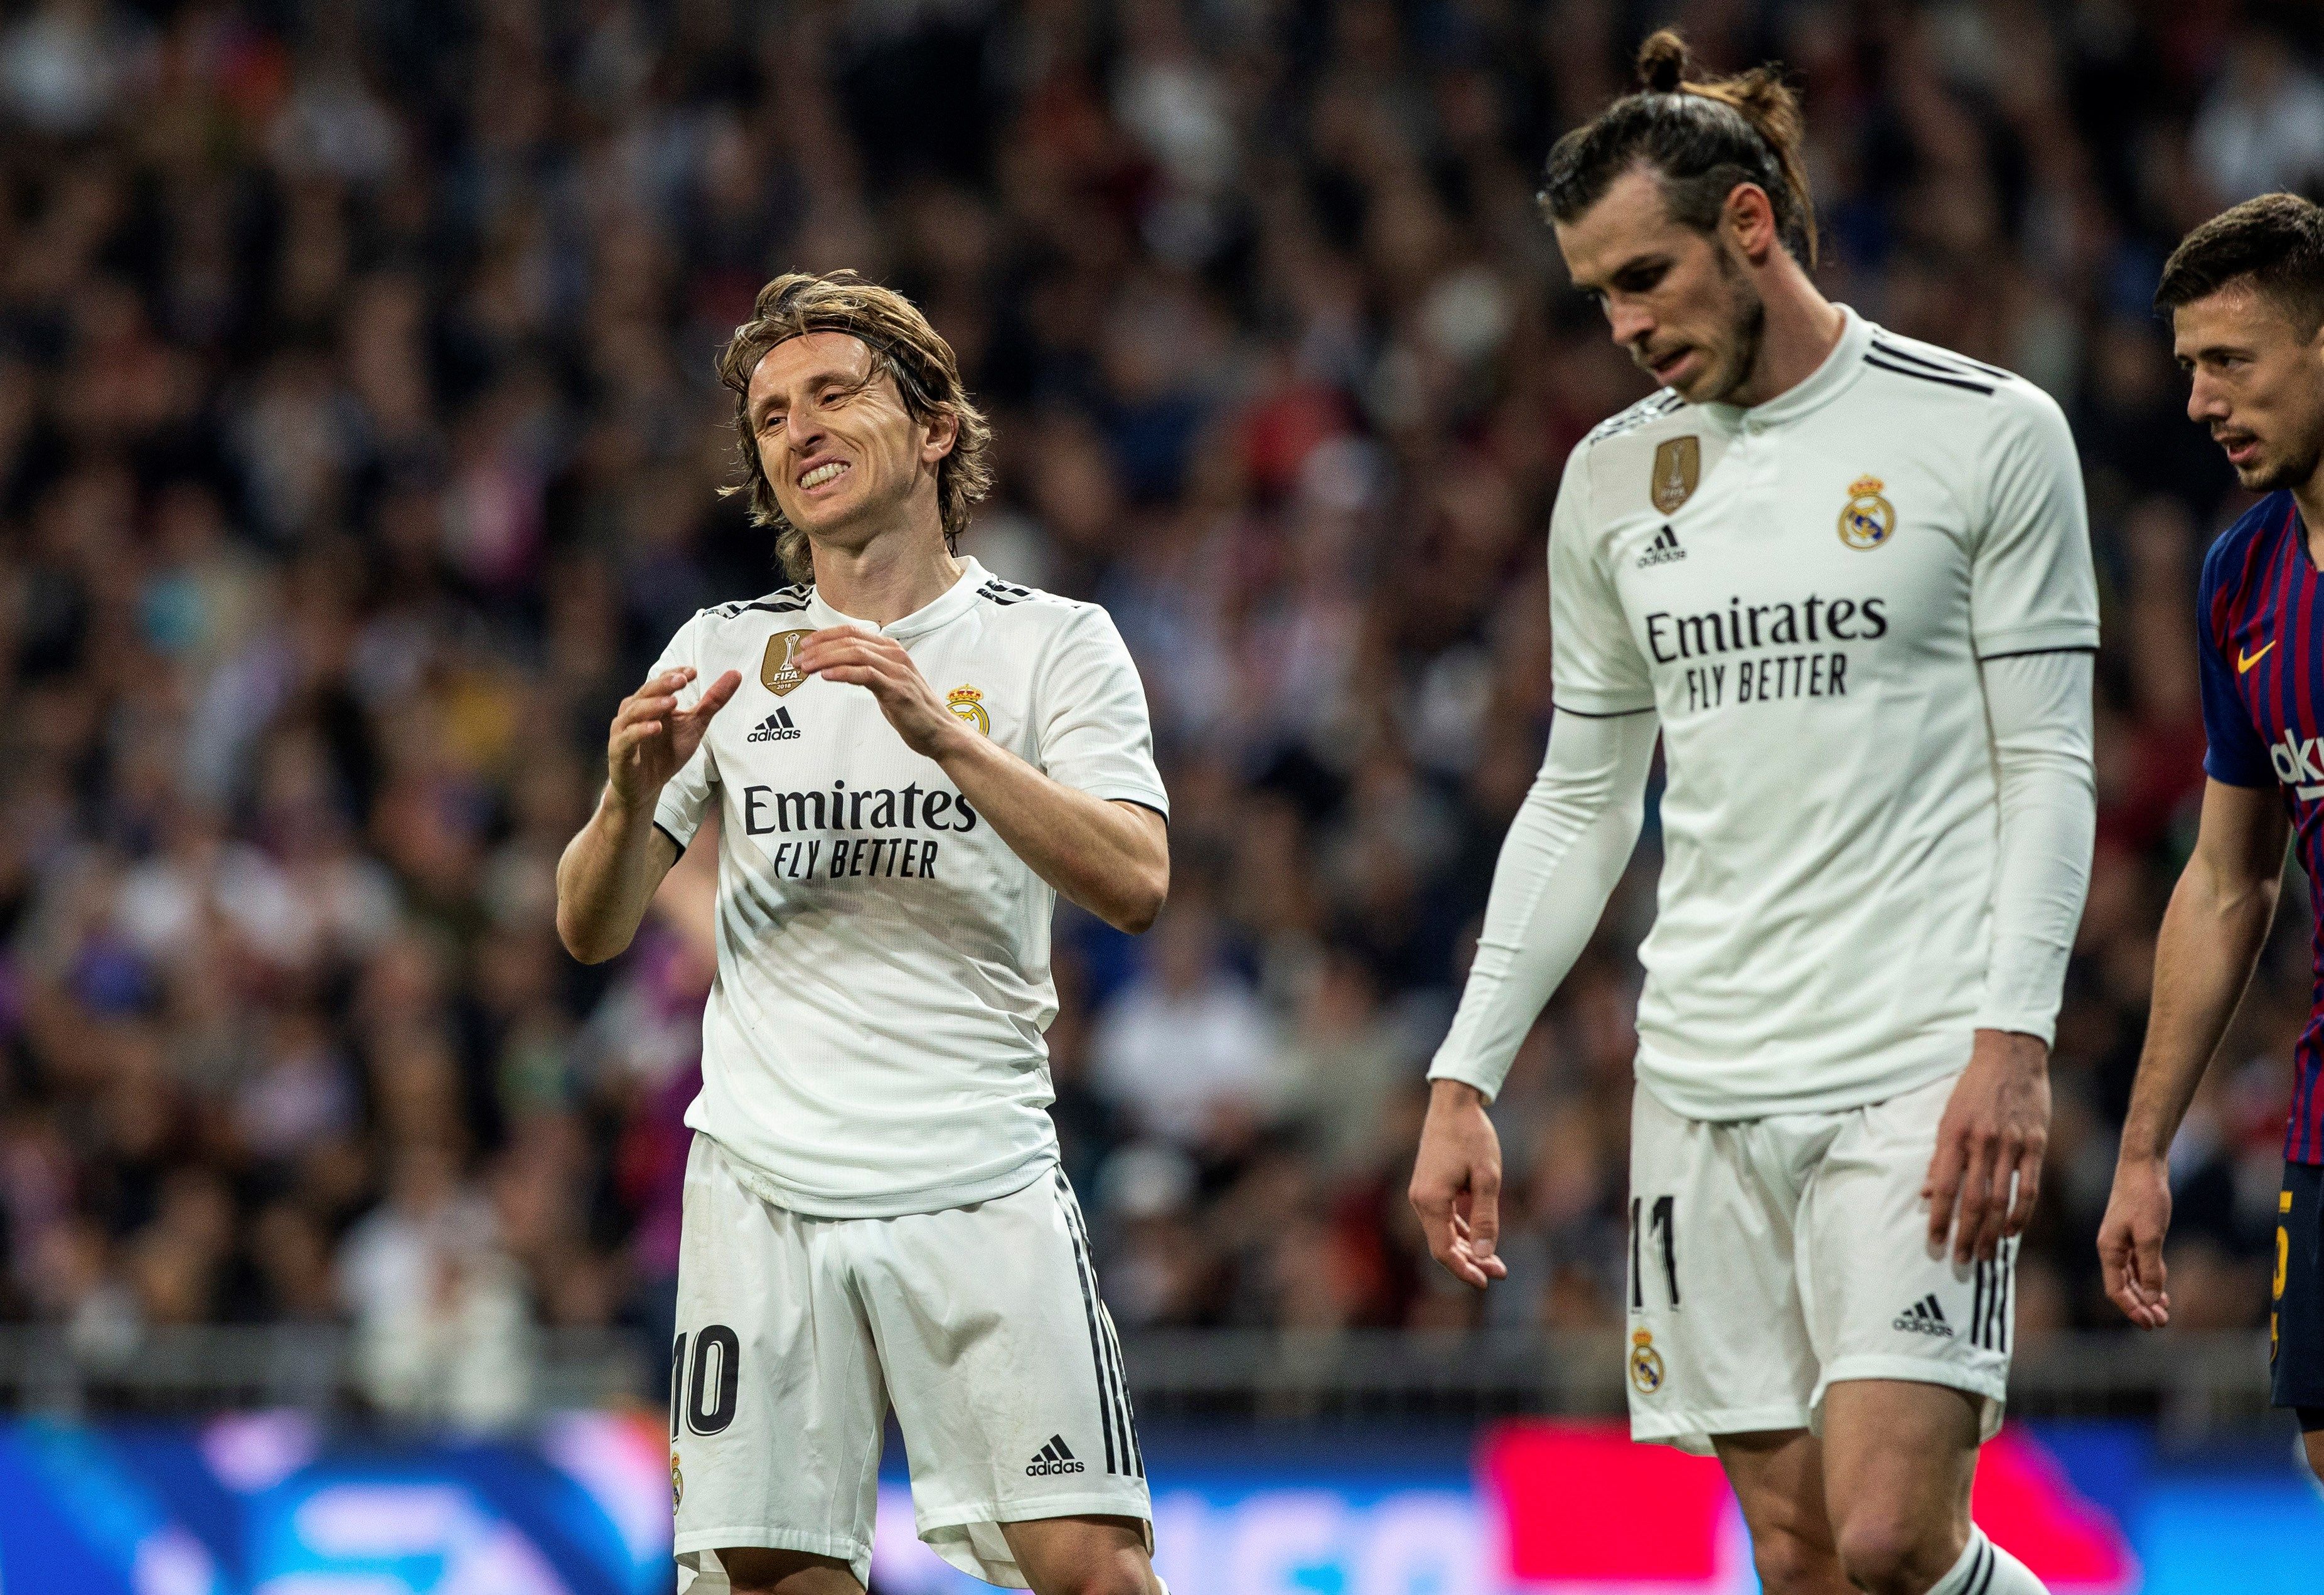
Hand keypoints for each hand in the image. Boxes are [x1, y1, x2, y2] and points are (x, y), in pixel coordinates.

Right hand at [607, 666, 740, 808]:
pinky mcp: (620, 751)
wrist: (647, 787)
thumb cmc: (666, 752)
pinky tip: (656, 727)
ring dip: (652, 705)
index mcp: (651, 702)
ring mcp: (624, 730)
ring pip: (635, 712)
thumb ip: (713, 702)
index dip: (674, 675)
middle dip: (664, 685)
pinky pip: (628, 738)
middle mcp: (634, 712)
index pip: (661, 682)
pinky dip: (640, 731)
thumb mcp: (695, 725)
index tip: (692, 672)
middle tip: (682, 680)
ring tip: (672, 702)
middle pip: (646, 692)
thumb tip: (735, 674)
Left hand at [795, 626, 967, 759]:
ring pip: (855, 654)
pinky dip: (843, 673)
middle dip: (819, 648)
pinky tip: (826, 676)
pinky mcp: (897, 690)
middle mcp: (894, 655)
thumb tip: (837, 666)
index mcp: (891, 649)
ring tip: (806, 668)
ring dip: (825, 659)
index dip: (824, 636)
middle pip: (849, 641)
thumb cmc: (913, 710)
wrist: (940, 731)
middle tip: (797, 660)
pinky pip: (865, 674)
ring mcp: (897, 671)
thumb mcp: (887, 683)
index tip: (804, 645)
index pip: (851, 632)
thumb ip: (867, 670)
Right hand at [1409, 1080, 1510, 1289]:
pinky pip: (1443, 1218)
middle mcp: (1420, 1200)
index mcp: (1431, 1201)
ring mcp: (1422, 1193)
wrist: (1454, 1103)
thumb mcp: (1488, 1177)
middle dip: (1471, 1261)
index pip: (1443, 1251)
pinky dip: (1461, 1231)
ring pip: (1443, 1233)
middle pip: (1442, 1245)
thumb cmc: (1472, 1136)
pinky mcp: (1428, 1186)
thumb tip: (1486, 1254)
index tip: (1488, 1281)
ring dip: (1467, 1248)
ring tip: (1495, 1261)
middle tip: (1501, 1271)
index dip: (1465, 1270)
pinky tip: (1479, 1237)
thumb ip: (1486, 1217)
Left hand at [1923, 1028, 2050, 1264]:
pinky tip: (2012, 1232)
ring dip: (1993, 1233)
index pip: (1945, 1187)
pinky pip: (2028, 1187)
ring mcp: (2011, 1144)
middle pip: (1973, 1200)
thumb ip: (1939, 1157)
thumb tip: (1928, 1193)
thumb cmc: (1972, 1088)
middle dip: (1966, 1235)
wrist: (2010, 1057)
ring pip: (2001, 1199)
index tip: (1934, 1243)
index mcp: (1954, 1135)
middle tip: (1961, 1261)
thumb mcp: (1946, 1117)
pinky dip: (2020, 1213)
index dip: (1940, 1219)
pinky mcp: (2035, 1144)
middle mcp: (1982, 1142)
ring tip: (1985, 1255)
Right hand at [2097, 1154, 2172, 1328]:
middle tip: (2161, 1323)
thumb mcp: (2150, 1236)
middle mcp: (2112, 1248)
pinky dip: (2149, 1279)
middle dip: (2141, 1306)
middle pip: (2123, 1286)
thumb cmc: (2144, 1197)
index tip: (2150, 1324)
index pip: (2116, 1290)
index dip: (2132, 1309)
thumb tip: (2150, 1299)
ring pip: (2132, 1277)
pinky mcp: (2134, 1234)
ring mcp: (2122, 1241)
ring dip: (2146, 1295)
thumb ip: (2149, 1269)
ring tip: (2164, 1312)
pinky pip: (2140, 1265)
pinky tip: (2162, 1289)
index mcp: (2108, 1249)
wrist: (2143, 1166)